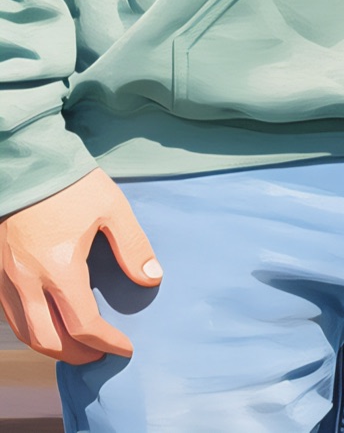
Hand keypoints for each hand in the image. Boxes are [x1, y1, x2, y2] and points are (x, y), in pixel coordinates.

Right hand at [0, 169, 160, 362]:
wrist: (27, 166)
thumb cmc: (72, 185)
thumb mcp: (112, 209)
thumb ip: (132, 246)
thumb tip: (151, 278)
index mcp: (60, 269)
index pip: (82, 324)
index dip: (106, 342)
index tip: (125, 347)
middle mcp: (29, 283)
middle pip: (49, 340)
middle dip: (77, 354)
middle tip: (100, 355)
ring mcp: (8, 281)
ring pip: (26, 333)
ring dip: (52, 347)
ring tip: (77, 347)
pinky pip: (11, 317)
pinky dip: (32, 330)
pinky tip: (49, 325)